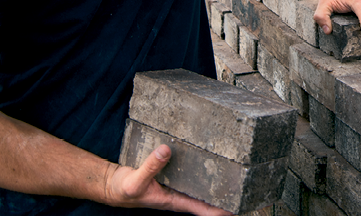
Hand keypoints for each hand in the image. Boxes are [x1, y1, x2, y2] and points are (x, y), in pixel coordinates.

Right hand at [103, 145, 231, 214]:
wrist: (114, 186)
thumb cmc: (125, 189)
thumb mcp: (136, 180)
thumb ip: (151, 166)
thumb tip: (166, 150)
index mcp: (174, 200)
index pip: (201, 208)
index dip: (218, 210)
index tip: (235, 209)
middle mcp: (179, 193)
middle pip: (206, 198)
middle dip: (224, 196)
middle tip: (246, 188)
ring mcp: (177, 184)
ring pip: (200, 185)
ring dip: (214, 182)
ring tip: (236, 171)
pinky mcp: (173, 174)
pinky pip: (191, 173)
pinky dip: (200, 168)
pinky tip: (210, 158)